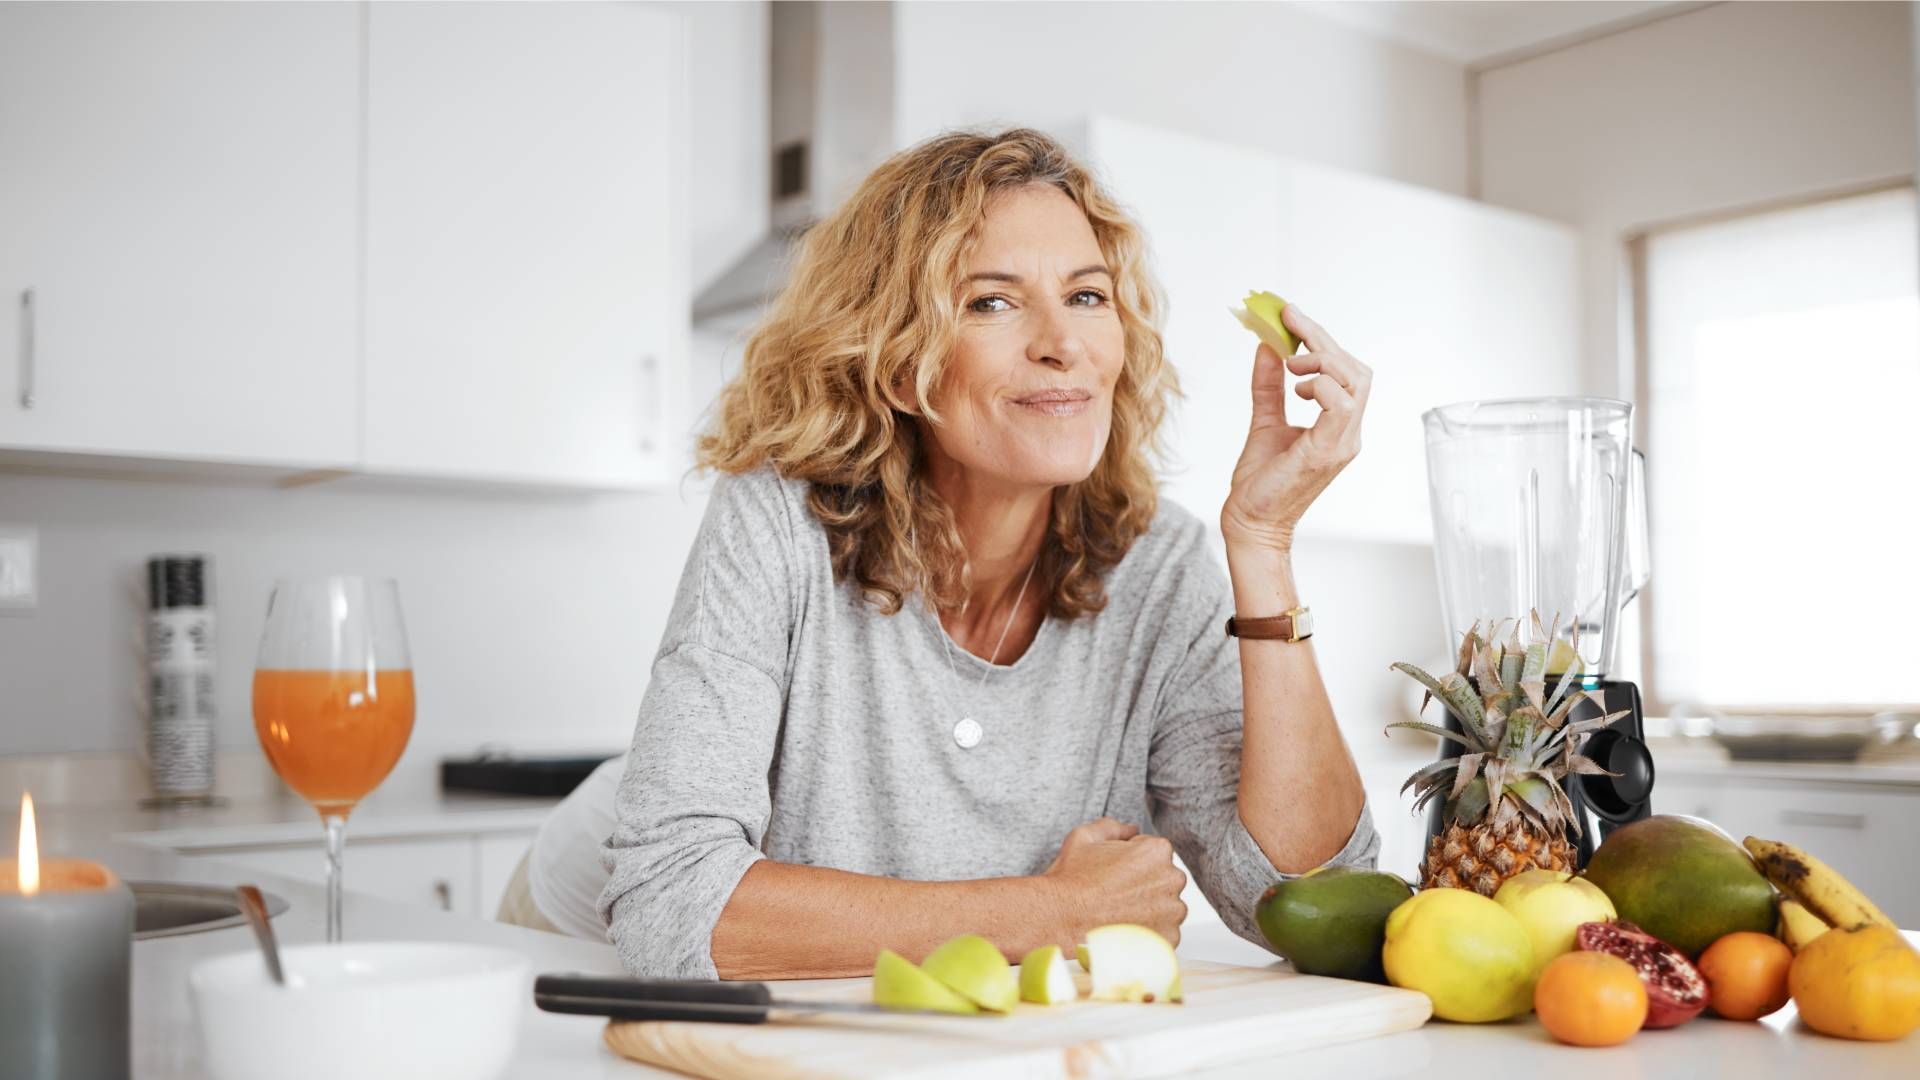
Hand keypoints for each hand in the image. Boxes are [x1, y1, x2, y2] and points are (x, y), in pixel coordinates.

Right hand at [1040, 817, 1187, 947]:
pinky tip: (1124, 929)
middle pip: (1163, 879)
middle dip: (1144, 884)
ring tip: (1118, 913)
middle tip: (1114, 893)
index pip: (1153, 852)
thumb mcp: (1084, 837)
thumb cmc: (1070, 880)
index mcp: (1157, 851)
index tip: (1115, 873)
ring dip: (1149, 909)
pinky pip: (1164, 933)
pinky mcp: (1168, 939)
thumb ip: (1113, 826)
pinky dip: (1148, 933)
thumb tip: (1130, 829)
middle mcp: (1171, 880)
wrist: (1059, 919)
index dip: (1131, 861)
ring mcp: (1172, 912)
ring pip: (1166, 907)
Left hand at [1219, 305, 1370, 552]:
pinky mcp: (1328, 451)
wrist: (1251, 522)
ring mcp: (1343, 443)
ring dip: (1322, 361)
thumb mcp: (1265, 421)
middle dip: (1323, 340)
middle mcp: (1348, 433)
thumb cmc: (1260, 482)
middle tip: (1289, 323)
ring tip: (1291, 366)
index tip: (1291, 315)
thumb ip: (1269, 386)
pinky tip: (1296, 389)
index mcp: (1339, 426)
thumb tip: (1267, 347)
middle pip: (1356, 370)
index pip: (1347, 371)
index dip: (1322, 339)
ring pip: (1355, 381)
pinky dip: (1319, 385)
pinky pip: (1339, 405)